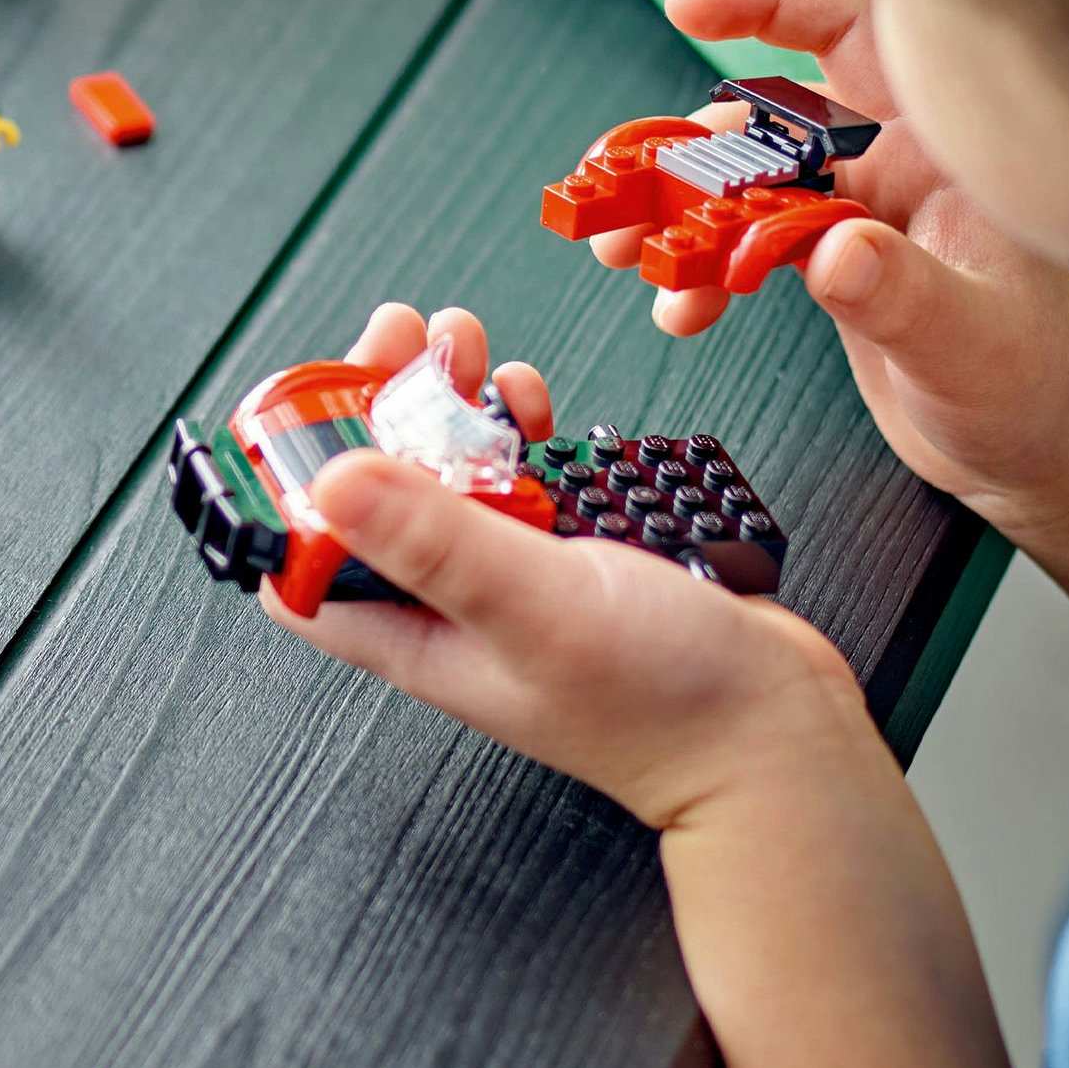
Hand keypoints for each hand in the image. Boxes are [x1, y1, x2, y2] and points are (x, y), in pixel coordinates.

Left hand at [263, 302, 863, 829]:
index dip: (286, 486)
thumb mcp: (534, 606)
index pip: (301, 564)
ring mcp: (507, 578)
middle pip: (372, 493)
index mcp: (412, 632)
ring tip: (463, 342)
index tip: (305, 407)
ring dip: (444, 398)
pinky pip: (514, 474)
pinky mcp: (565, 555)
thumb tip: (329, 481)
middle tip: (399, 332)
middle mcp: (447, 605)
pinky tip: (528, 398)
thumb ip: (436, 541)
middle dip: (374, 403)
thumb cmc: (666, 704)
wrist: (782, 735)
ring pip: (446, 471)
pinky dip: (511, 424)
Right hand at [648, 0, 1068, 662]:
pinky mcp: (830, 259)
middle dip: (690, 144)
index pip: (860, 35)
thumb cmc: (1039, 397)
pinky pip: (742, 240)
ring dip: (677, 211)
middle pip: (773, 116)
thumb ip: (902, 295)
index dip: (773, 3)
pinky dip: (699, 271)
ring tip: (623, 246)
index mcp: (948, 150)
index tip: (689, 6)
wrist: (1040, 463)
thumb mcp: (972, 347)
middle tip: (630, 182)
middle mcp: (899, 166)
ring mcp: (861, 212)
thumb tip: (831, 250)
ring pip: (745, 181)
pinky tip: (682, 309)